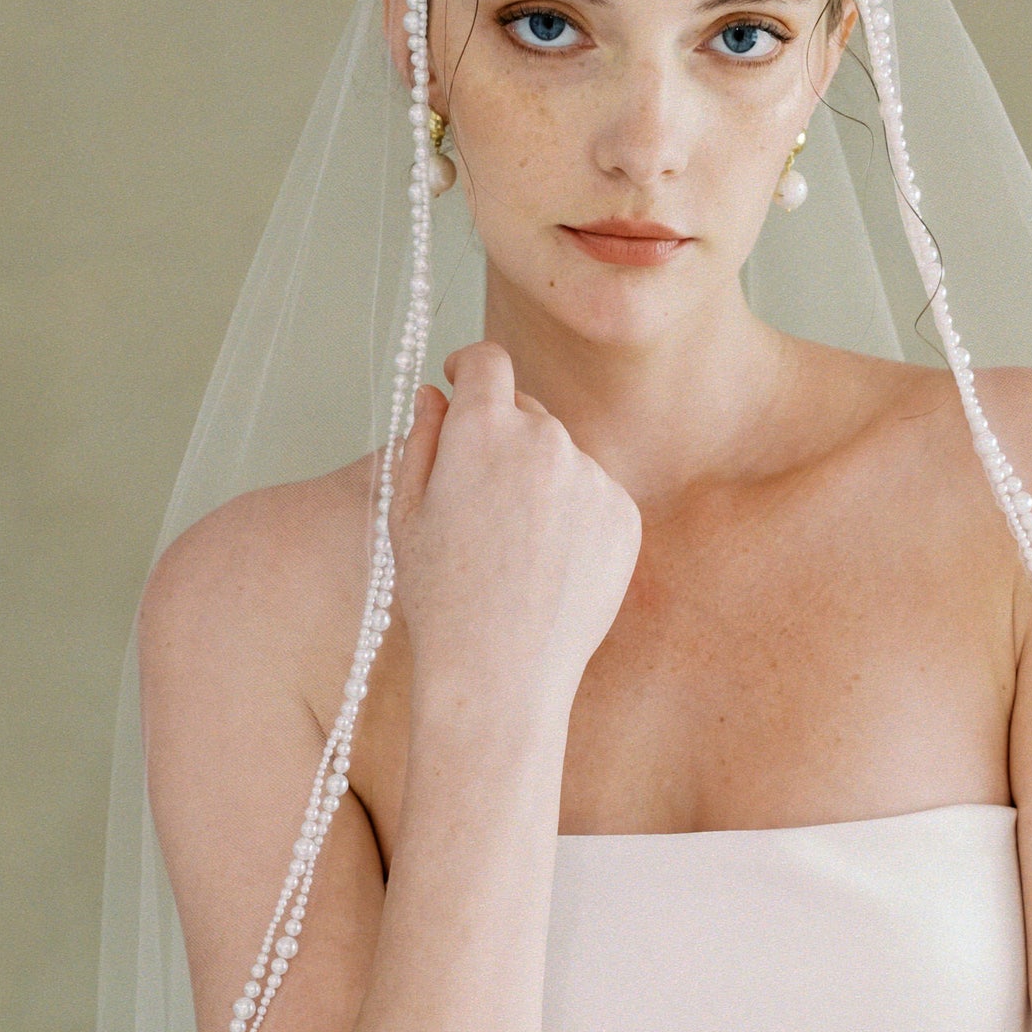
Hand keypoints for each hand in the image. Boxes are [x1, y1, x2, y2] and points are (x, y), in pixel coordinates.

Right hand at [390, 341, 641, 706]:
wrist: (501, 671)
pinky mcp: (625, 514)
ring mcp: (592, 476)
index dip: (471, 366)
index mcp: (483, 428)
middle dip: (503, 437)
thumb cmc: (440, 596)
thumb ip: (422, 439)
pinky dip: (574, 518)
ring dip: (540, 481)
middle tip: (479, 504)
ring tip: (514, 551)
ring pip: (562, 457)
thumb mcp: (407, 512)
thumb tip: (436, 393)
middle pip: (527, 410)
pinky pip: (595, 496)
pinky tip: (548, 567)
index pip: (487, 360)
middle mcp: (546, 438)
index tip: (464, 379)